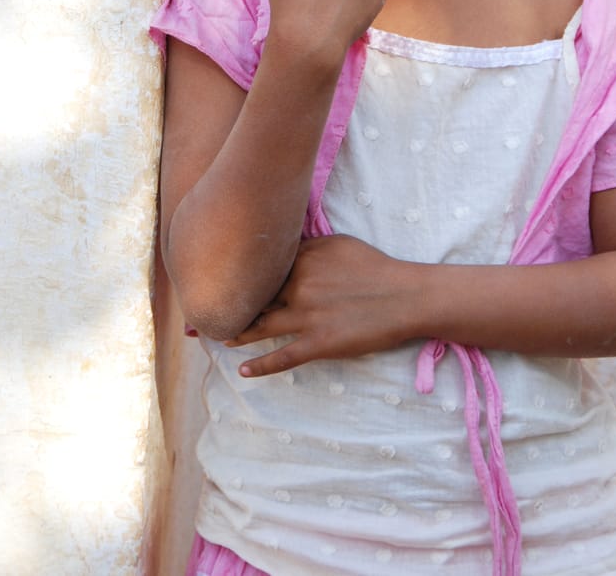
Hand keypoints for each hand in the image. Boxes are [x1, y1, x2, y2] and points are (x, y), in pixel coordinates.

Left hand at [223, 235, 413, 376]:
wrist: (404, 297)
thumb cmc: (375, 267)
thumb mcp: (339, 244)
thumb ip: (308, 246)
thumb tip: (284, 248)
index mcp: (303, 259)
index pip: (263, 267)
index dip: (244, 274)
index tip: (224, 276)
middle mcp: (299, 286)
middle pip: (258, 296)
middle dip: (235, 303)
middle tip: (211, 308)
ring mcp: (306, 317)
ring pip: (261, 326)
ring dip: (239, 333)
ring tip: (222, 336)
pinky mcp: (318, 344)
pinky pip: (282, 357)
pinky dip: (260, 366)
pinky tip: (243, 371)